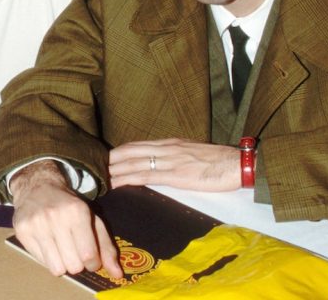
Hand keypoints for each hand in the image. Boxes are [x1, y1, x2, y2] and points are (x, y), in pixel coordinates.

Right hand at [9, 160, 121, 278]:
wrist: (37, 187)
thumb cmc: (69, 206)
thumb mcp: (92, 220)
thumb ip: (106, 248)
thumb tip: (117, 273)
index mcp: (77, 212)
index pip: (89, 255)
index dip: (93, 263)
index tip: (91, 258)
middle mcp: (56, 217)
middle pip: (73, 265)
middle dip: (78, 264)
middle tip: (75, 251)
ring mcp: (36, 224)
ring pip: (56, 268)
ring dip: (63, 263)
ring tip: (62, 249)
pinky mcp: (22, 231)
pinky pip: (41, 262)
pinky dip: (48, 258)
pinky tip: (48, 244)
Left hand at [108, 138, 239, 191]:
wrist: (238, 163)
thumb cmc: (219, 162)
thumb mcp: (192, 154)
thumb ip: (174, 157)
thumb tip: (160, 165)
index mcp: (169, 143)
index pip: (135, 146)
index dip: (116, 153)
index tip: (101, 160)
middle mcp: (166, 148)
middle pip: (128, 151)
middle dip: (108, 160)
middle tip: (89, 169)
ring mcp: (169, 159)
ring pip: (132, 162)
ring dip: (112, 170)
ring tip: (95, 178)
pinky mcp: (176, 174)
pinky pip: (145, 174)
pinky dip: (127, 179)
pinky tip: (116, 184)